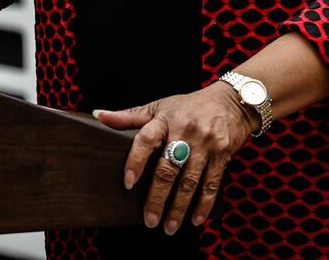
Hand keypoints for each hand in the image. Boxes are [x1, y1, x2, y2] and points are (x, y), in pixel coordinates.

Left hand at [95, 84, 255, 234]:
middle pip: (168, 168)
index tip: (128, 183)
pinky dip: (203, 204)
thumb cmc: (188, 106)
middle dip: (157, 197)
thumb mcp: (159, 107)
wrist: (230, 101)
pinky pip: (211, 183)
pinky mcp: (222, 154)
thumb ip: (130, 115)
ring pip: (189, 180)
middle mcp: (185, 131)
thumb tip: (98, 115)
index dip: (136, 160)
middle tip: (149, 220)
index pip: (146, 139)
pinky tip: (195, 219)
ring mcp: (205, 144)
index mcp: (165, 119)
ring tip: (169, 226)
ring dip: (178, 207)